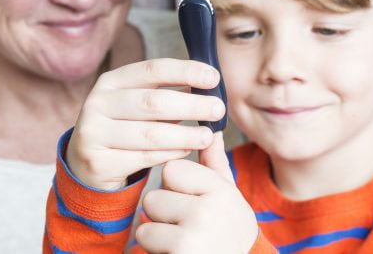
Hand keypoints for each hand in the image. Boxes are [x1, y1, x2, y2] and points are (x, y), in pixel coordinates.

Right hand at [65, 58, 225, 190]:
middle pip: (153, 102)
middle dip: (191, 105)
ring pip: (150, 134)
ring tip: (208, 136)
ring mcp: (93, 133)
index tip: (214, 77)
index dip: (185, 71)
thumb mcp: (139, 106)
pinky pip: (144, 158)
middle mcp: (97, 103)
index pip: (152, 70)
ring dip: (185, 134)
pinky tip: (187, 150)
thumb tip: (208, 83)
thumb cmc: (125, 129)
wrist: (87, 166)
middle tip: (218, 110)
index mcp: (111, 82)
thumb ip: (167, 94)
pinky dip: (170, 154)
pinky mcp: (98, 162)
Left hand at [137, 132, 258, 253]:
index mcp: (220, 190)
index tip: (193, 202)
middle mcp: (207, 211)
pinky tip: (179, 253)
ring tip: (184, 242)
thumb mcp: (227, 195)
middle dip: (164, 214)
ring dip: (158, 235)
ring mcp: (193, 235)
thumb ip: (214, 162)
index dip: (175, 187)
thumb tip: (213, 130)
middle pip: (153, 197)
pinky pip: (145, 240)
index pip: (171, 170)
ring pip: (145, 222)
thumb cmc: (228, 231)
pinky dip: (156, 250)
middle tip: (189, 228)